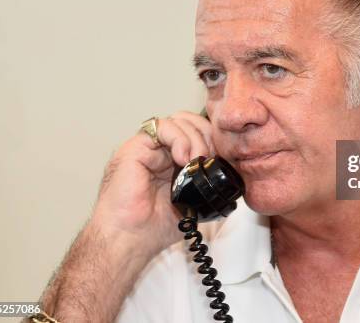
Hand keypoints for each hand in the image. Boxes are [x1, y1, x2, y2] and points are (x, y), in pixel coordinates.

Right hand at [92, 111, 214, 255]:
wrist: (129, 239)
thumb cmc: (152, 228)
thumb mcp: (192, 203)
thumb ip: (205, 184)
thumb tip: (229, 174)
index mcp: (171, 160)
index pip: (196, 132)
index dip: (212, 138)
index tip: (221, 156)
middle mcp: (159, 150)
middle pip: (189, 121)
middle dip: (207, 134)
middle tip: (211, 157)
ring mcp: (147, 147)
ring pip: (178, 121)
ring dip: (195, 137)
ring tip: (197, 160)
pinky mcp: (135, 148)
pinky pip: (162, 127)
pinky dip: (179, 138)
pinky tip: (183, 157)